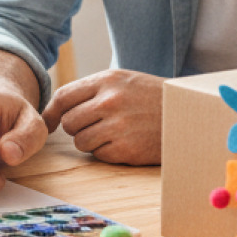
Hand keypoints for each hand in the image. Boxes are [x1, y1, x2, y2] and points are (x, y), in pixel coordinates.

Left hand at [46, 69, 163, 164]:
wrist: (186, 116)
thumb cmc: (151, 97)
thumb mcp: (123, 81)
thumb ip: (92, 90)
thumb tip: (57, 108)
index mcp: (107, 80)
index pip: (63, 96)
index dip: (52, 112)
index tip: (50, 122)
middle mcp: (110, 101)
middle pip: (69, 122)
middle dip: (77, 127)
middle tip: (95, 125)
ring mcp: (118, 126)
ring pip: (81, 141)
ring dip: (91, 141)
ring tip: (112, 133)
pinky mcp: (126, 149)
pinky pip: (99, 155)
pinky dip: (107, 152)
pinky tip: (125, 142)